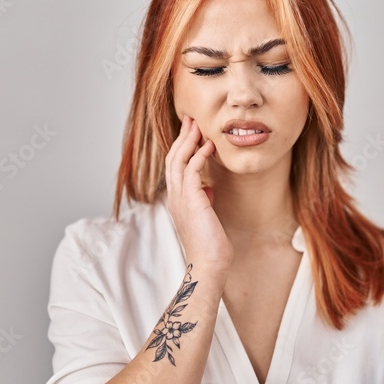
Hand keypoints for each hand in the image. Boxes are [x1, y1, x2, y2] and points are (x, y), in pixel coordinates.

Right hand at [164, 115, 232, 269]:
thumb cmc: (211, 245)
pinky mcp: (191, 201)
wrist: (209, 264)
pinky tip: (208, 146)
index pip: (174, 167)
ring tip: (198, 125)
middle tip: (191, 119)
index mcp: (176, 200)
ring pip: (178, 161)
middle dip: (182, 137)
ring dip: (188, 141)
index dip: (181, 147)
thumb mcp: (206, 217)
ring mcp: (180, 199)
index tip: (191, 132)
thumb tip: (208, 190)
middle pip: (172, 158)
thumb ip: (204, 201)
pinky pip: (191, 171)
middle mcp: (174, 197)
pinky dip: (199, 156)